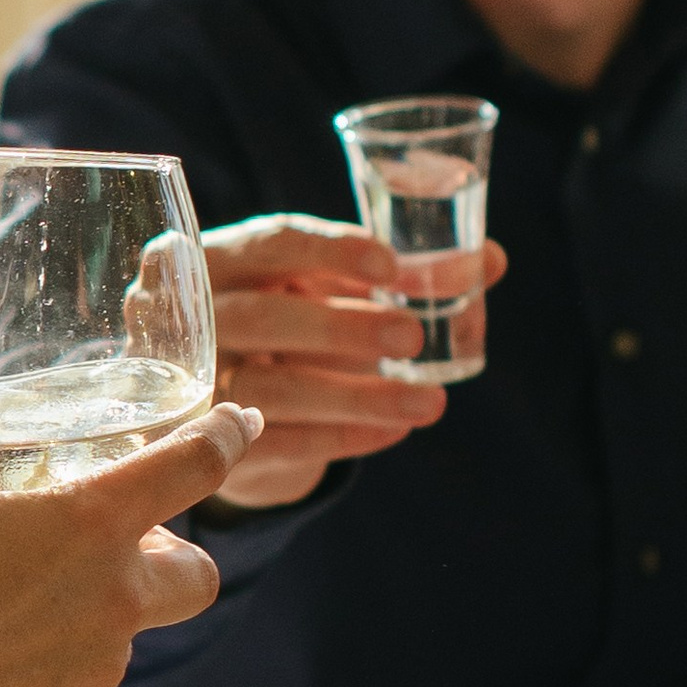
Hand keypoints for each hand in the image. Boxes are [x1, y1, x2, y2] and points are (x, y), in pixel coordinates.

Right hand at [0, 386, 256, 686]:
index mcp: (90, 526)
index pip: (192, 467)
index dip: (225, 437)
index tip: (242, 422)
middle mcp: (113, 601)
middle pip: (199, 577)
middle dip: (178, 559)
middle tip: (125, 548)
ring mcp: (92, 671)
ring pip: (125, 638)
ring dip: (92, 617)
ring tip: (17, 605)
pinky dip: (43, 672)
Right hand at [200, 214, 506, 506]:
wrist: (228, 398)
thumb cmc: (292, 320)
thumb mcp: (331, 288)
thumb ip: (403, 273)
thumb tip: (489, 260)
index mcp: (225, 259)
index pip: (272, 243)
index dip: (331, 252)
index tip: (392, 266)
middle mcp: (197, 320)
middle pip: (262, 318)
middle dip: (342, 328)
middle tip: (413, 336)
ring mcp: (198, 385)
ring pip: (270, 390)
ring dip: (356, 396)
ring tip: (428, 403)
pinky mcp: (214, 442)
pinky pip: (280, 443)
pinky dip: (344, 436)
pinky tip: (395, 431)